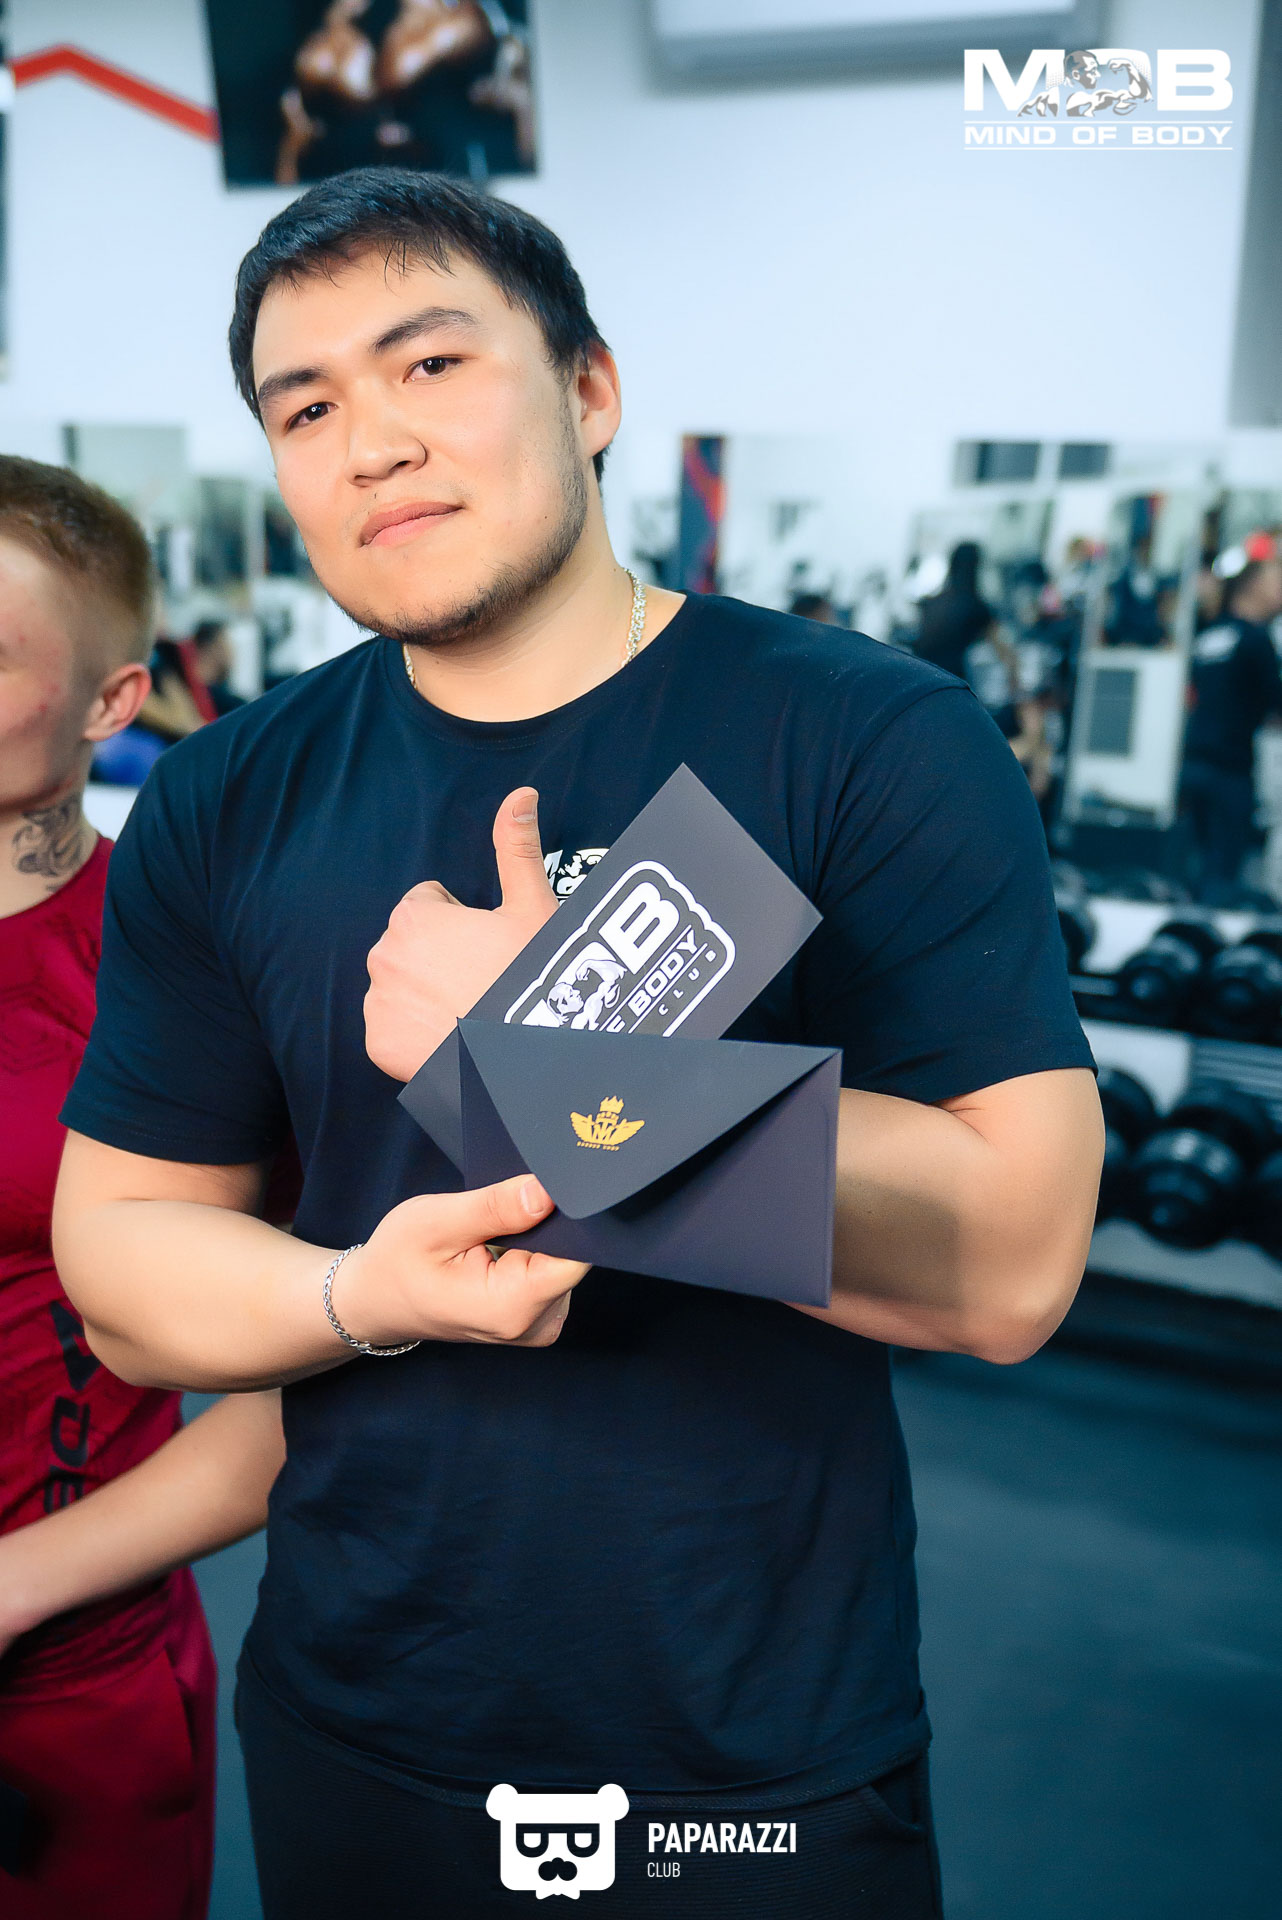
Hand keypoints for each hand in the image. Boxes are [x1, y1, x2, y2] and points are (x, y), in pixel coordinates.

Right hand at [331, 1174, 586, 1348]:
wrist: (377, 1300)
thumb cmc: (398, 1262)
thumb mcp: (437, 1222)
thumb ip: (496, 1208)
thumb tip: (548, 1192)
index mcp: (512, 1307)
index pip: (577, 1255)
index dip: (569, 1215)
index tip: (548, 1187)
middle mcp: (536, 1324)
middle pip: (573, 1256)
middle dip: (547, 1221)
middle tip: (506, 1200)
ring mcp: (540, 1323)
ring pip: (565, 1260)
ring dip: (538, 1235)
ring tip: (496, 1225)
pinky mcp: (538, 1314)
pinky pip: (553, 1270)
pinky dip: (533, 1249)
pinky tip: (502, 1241)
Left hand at [365, 787, 557, 1081]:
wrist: (526, 1057)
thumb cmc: (533, 977)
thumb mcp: (532, 908)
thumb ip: (515, 848)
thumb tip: (521, 793)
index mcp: (414, 917)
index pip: (429, 906)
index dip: (463, 924)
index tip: (488, 948)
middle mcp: (383, 956)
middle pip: (411, 946)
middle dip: (440, 958)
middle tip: (483, 981)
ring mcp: (378, 1003)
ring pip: (400, 987)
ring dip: (424, 994)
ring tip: (469, 1012)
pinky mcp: (379, 1045)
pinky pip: (393, 1030)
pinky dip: (415, 1035)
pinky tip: (451, 1039)